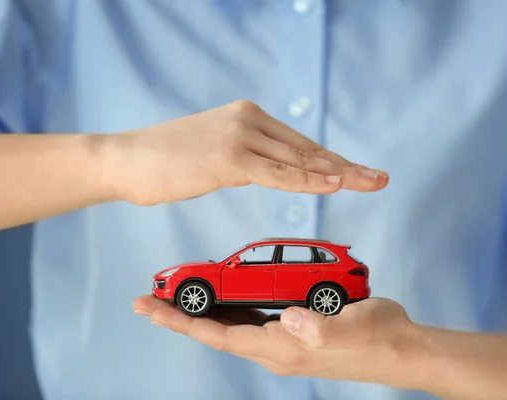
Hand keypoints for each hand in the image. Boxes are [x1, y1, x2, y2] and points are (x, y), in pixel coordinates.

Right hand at [104, 100, 387, 205]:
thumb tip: (269, 171)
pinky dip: (307, 181)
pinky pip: (277, 174)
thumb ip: (247, 158)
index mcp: (248, 116)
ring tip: (370, 182)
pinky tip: (334, 185)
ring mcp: (240, 136)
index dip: (332, 161)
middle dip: (346, 167)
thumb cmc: (166, 161)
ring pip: (298, 160)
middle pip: (307, 150)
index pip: (299, 144)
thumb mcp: (214, 152)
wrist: (126, 160)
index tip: (358, 172)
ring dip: (338, 174)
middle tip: (380, 178)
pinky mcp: (228, 157)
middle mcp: (249, 120)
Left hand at [132, 295, 420, 389]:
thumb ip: (320, 329)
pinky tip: (225, 299)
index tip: (151, 307)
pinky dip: (230, 309)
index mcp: (281, 347)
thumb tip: (291, 319)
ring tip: (175, 299)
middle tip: (148, 299)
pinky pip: (252, 319)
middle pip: (216, 331)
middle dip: (180, 317)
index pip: (219, 335)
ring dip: (201, 313)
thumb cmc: (378, 338)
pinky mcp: (295, 329)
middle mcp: (276, 346)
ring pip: (231, 326)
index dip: (182, 322)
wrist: (401, 349)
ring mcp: (285, 339)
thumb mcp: (352, 329)